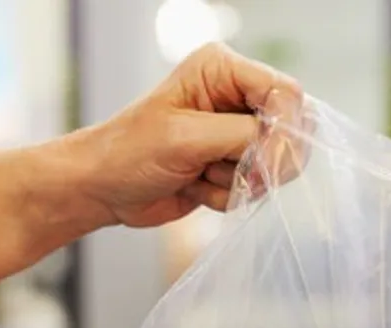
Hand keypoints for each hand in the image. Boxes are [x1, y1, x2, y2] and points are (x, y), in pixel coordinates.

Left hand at [77, 42, 301, 228]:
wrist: (101, 189)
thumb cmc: (127, 152)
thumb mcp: (185, 138)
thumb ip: (241, 136)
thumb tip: (285, 144)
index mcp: (221, 69)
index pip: (284, 92)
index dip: (284, 129)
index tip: (265, 162)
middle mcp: (234, 95)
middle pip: (289, 128)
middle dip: (260, 160)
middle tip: (221, 170)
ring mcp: (235, 132)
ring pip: (275, 163)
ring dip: (237, 180)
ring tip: (198, 174)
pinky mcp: (232, 164)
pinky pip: (256, 186)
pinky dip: (228, 195)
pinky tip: (195, 186)